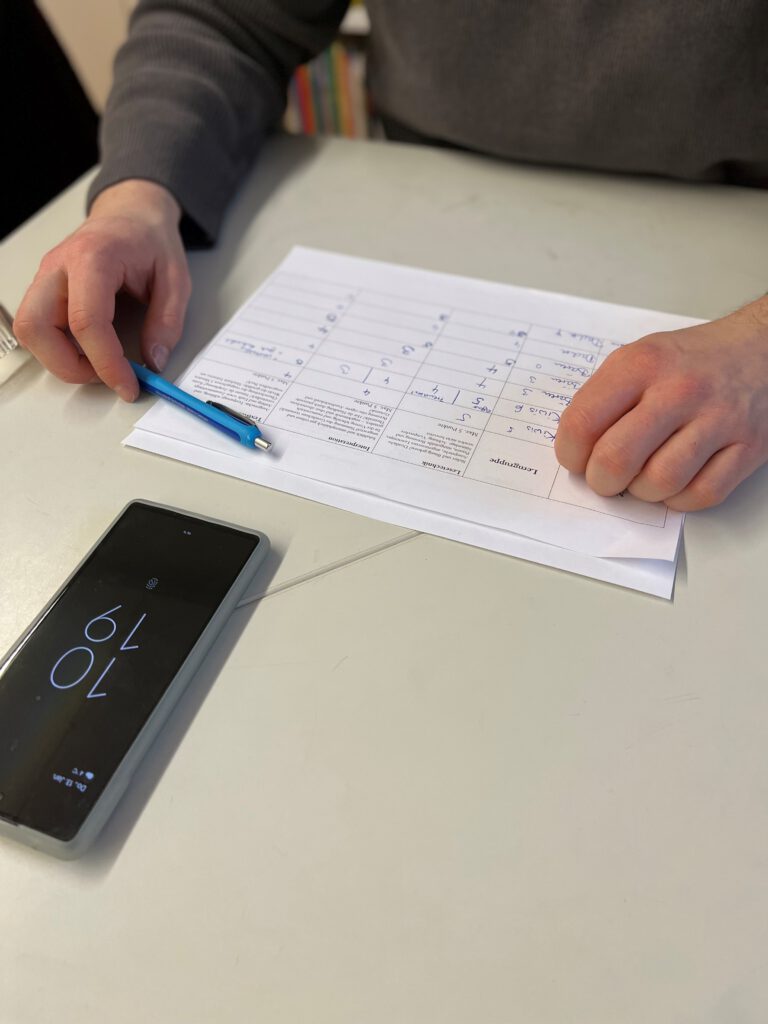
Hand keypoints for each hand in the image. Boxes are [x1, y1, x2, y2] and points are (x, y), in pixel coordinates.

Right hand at [14, 179, 190, 400]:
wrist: (131, 214)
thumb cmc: (149, 239)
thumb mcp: (176, 280)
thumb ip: (168, 323)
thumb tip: (154, 361)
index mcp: (93, 257)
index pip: (86, 321)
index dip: (105, 363)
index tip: (128, 385)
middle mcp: (59, 266)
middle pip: (37, 327)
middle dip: (69, 366)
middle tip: (108, 376)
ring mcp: (46, 277)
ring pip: (30, 330)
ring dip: (59, 359)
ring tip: (99, 363)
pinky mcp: (45, 289)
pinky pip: (37, 327)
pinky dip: (57, 348)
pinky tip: (88, 350)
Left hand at [554, 298, 767, 510]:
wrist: (761, 349)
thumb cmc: (691, 361)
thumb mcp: (638, 357)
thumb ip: (602, 399)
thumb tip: (574, 449)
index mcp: (641, 365)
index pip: (582, 423)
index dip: (570, 454)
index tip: (577, 459)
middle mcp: (679, 391)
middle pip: (617, 459)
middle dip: (601, 481)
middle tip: (606, 478)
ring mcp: (718, 420)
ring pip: (660, 482)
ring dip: (643, 491)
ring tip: (644, 475)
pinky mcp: (748, 447)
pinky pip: (701, 494)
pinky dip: (681, 499)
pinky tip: (677, 480)